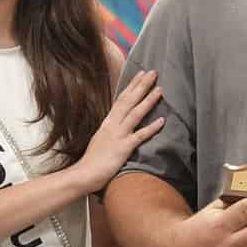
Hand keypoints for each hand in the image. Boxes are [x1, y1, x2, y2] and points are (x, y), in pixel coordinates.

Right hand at [74, 70, 166, 192]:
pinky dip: (151, 128)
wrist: (84, 174)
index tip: (141, 74)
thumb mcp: (102, 139)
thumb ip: (111, 130)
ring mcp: (118, 135)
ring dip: (148, 100)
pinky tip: (162, 120)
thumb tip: (118, 125)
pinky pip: (139, 136)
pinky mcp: (123, 148)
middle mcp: (113, 125)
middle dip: (141, 86)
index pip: (121, 99)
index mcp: (108, 122)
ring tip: (160, 89)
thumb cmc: (93, 160)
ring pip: (135, 113)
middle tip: (153, 72)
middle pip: (129, 100)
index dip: (132, 86)